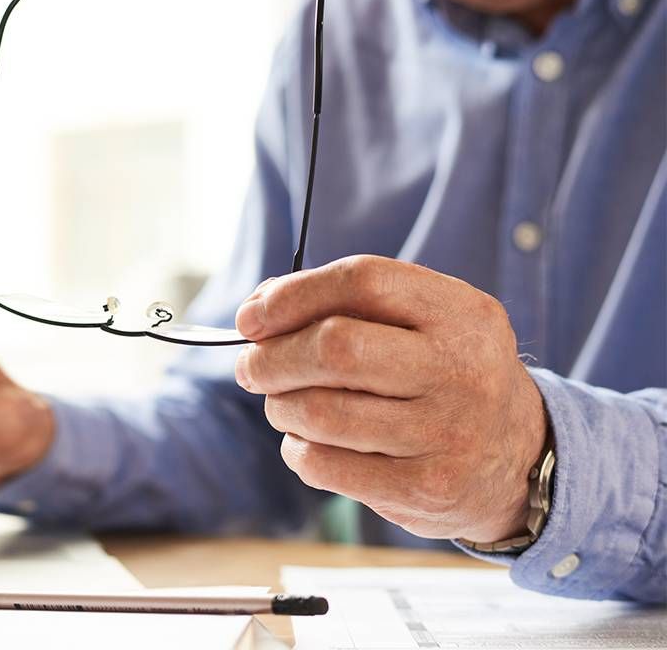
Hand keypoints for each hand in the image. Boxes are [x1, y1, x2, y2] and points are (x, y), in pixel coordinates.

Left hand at [234, 255, 545, 542]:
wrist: (519, 456)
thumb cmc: (442, 374)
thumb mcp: (424, 321)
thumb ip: (348, 302)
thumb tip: (257, 310)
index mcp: (461, 314)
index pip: (363, 281)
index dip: (293, 296)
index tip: (251, 317)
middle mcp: (461, 370)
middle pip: (335, 349)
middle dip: (272, 357)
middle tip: (253, 367)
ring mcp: (445, 434)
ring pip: (319, 412)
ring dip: (280, 407)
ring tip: (284, 405)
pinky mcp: (423, 488)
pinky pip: (324, 465)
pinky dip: (297, 450)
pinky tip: (308, 442)